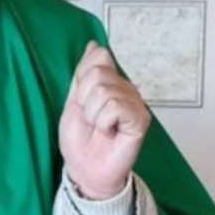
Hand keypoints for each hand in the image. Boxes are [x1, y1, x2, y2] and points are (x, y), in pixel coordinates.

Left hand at [58, 41, 150, 200]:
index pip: (99, 57)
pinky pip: (115, 106)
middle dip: (85, 99)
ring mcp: (135, 103)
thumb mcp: (73, 101)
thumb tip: (94, 45)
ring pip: (105, 90)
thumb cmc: (80, 140)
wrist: (85, 169)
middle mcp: (126, 89)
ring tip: (99, 128)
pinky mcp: (140, 119)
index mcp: (111, 82)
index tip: (82, 102)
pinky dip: (104, 121)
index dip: (82, 79)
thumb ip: (83, 73)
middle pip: (99, 72)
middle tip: (91, 119)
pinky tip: (109, 132)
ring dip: (93, 114)